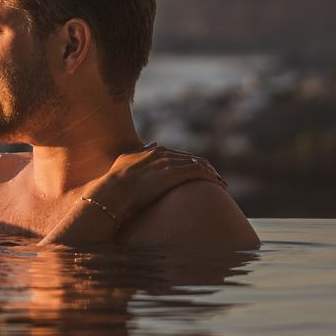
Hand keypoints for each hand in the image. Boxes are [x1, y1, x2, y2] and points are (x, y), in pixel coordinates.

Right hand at [90, 144, 224, 220]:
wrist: (115, 189)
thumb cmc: (116, 181)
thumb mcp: (125, 162)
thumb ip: (138, 154)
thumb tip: (150, 145)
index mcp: (154, 152)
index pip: (179, 155)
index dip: (191, 163)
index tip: (199, 172)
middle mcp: (164, 154)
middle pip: (192, 158)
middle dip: (205, 168)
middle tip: (215, 179)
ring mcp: (170, 163)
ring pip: (199, 164)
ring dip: (212, 174)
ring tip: (221, 184)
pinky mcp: (175, 173)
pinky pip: (200, 172)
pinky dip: (211, 178)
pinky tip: (218, 186)